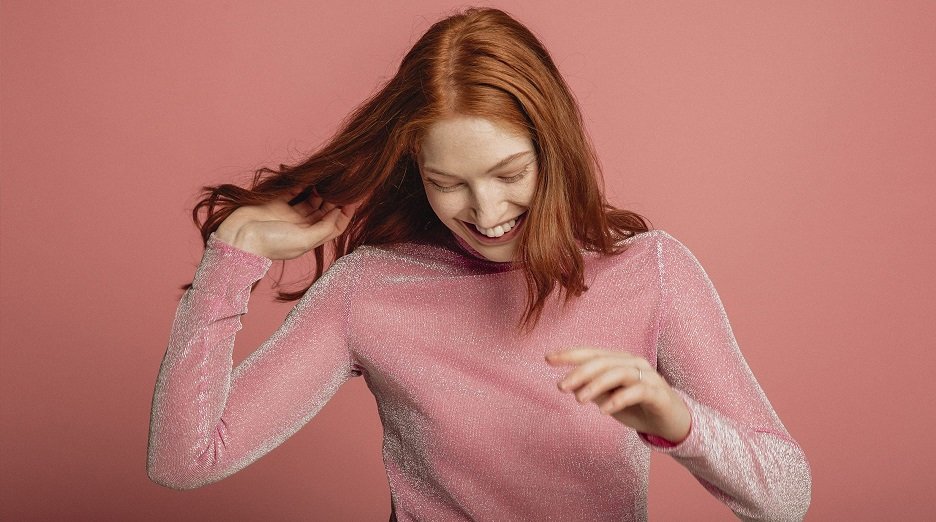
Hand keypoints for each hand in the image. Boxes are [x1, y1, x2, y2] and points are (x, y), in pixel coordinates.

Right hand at [214, 188, 361, 259]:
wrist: (238, 239)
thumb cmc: (270, 244)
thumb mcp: (304, 240)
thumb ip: (324, 228)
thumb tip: (340, 212)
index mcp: (310, 238)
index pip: (335, 225)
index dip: (346, 213)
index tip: (354, 198)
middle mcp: (302, 226)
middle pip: (325, 211)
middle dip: (335, 198)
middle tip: (344, 183)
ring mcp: (288, 214)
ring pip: (311, 199)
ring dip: (320, 190)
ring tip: (330, 178)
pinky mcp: (276, 203)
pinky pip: (293, 191)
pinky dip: (302, 184)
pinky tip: (311, 176)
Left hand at [545, 347, 690, 442]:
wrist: (671, 423)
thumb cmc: (637, 407)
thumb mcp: (609, 399)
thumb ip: (592, 391)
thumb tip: (569, 386)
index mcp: (619, 361)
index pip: (592, 353)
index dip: (570, 354)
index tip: (548, 359)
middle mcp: (633, 363)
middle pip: (603, 361)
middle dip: (579, 372)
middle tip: (561, 387)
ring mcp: (648, 376)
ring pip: (619, 372)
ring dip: (596, 384)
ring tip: (579, 400)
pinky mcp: (658, 393)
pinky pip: (637, 391)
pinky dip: (619, 399)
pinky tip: (604, 411)